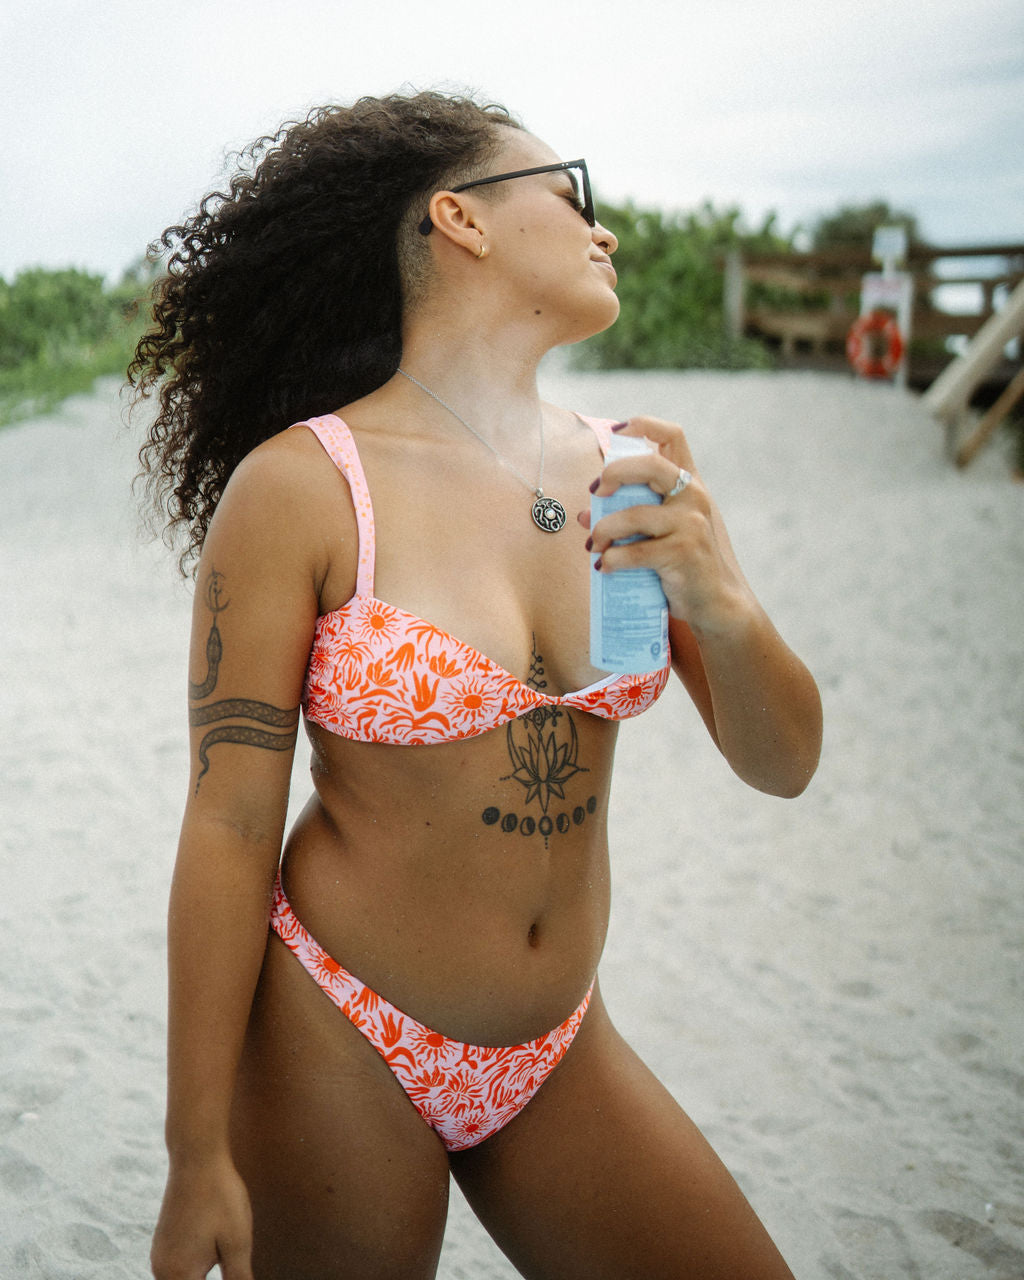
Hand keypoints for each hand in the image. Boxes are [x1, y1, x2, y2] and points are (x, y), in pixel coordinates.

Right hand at [151, 1155, 253, 1279]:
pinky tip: (216, 1249)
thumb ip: (239, 1279)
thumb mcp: (237, 1242)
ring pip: (185, 1279)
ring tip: (225, 1250)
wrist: (197, 1157)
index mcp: (178, 1275)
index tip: (237, 1271)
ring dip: (203, 1276)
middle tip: (232, 1257)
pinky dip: (197, 1268)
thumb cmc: (220, 1197)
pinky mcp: (164, 1241)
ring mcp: (160, 1255)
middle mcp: (161, 1270)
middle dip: (216, 1279)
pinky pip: (180, 1267)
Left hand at [579, 416, 750, 634]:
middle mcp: (693, 496)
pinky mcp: (684, 552)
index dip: (642, 424)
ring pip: (634, 514)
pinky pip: (636, 551)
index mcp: (689, 483)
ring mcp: (691, 523)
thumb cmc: (681, 562)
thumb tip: (582, 515)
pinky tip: (603, 566)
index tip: (614, 434)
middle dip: (614, 473)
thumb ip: (628, 516)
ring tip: (594, 545)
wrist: (714, 601)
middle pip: (650, 465)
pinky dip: (613, 559)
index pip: (672, 435)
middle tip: (595, 492)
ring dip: (604, 529)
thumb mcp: (660, 531)